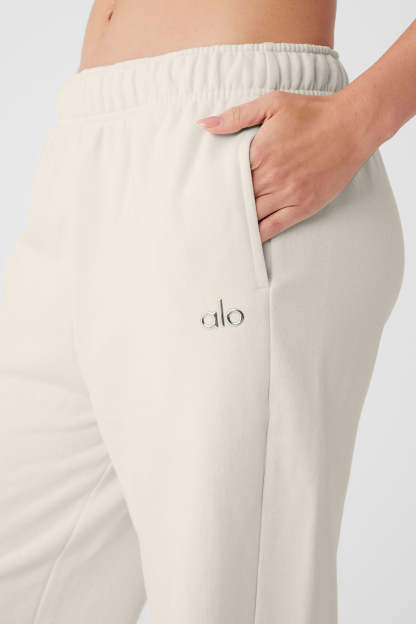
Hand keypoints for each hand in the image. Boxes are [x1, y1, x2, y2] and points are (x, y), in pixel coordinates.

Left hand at [197, 90, 376, 241]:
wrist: (352, 125)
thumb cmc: (312, 112)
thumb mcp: (273, 103)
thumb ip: (237, 116)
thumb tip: (205, 124)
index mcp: (259, 152)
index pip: (226, 176)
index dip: (214, 185)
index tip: (200, 193)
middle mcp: (271, 176)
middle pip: (237, 198)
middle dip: (222, 206)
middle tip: (203, 217)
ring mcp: (288, 194)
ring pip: (252, 215)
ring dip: (237, 222)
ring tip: (220, 229)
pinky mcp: (303, 206)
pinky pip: (274, 227)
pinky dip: (258, 235)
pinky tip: (247, 240)